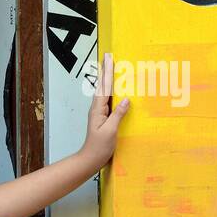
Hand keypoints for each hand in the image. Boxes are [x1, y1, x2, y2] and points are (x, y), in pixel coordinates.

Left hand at [78, 52, 129, 169]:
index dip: (108, 72)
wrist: (90, 159)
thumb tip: (125, 99)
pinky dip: (112, 92)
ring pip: (105, 92)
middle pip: (103, 86)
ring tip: (112, 68)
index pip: (104, 87)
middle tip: (109, 57)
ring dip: (109, 79)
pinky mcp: (104, 118)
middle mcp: (97, 108)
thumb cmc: (99, 147)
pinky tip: (117, 91)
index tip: (110, 59)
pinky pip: (109, 101)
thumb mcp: (110, 131)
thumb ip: (118, 115)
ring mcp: (100, 113)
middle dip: (107, 71)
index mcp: (98, 109)